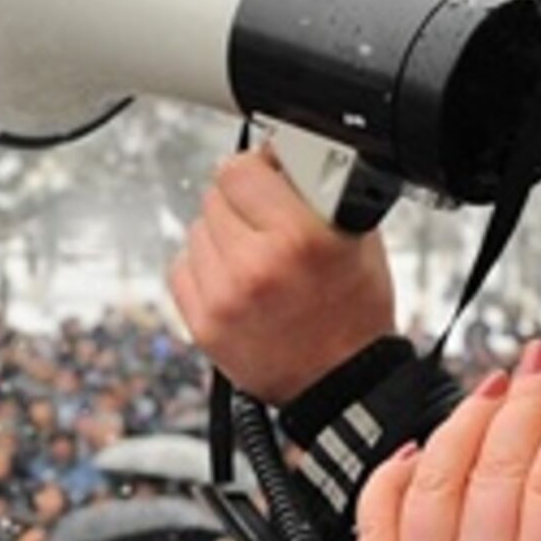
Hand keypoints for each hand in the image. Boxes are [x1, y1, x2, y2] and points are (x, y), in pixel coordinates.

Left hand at [169, 148, 394, 403]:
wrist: (342, 385)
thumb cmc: (355, 314)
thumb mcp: (359, 238)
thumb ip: (318, 190)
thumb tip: (281, 156)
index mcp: (299, 238)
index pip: (240, 169)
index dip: (257, 169)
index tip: (268, 177)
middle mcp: (255, 266)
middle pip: (216, 197)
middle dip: (242, 203)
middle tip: (268, 223)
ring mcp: (224, 297)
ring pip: (196, 230)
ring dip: (222, 236)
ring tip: (256, 259)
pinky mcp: (203, 324)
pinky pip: (181, 268)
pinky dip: (204, 268)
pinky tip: (235, 281)